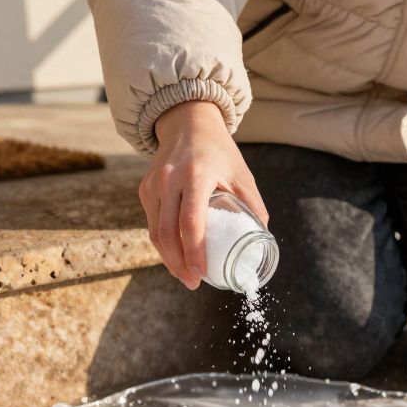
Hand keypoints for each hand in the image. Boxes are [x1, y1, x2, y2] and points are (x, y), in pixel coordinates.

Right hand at [142, 101, 267, 288]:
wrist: (188, 123)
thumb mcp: (242, 174)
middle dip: (179, 264)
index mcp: (196, 174)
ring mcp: (153, 184)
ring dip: (168, 258)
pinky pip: (152, 223)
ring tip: (185, 276)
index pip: (191, 221)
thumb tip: (261, 241)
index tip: (202, 274)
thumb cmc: (220, 151)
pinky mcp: (145, 189)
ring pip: (155, 231)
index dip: (194, 252)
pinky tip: (176, 256)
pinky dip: (163, 244)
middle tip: (193, 283)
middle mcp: (169, 179)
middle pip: (168, 232)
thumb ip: (253, 207)